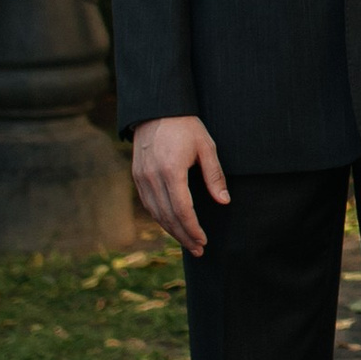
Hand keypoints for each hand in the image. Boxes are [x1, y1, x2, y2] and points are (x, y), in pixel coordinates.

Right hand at [130, 113, 228, 257]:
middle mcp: (152, 178)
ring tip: (188, 242)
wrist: (156, 110)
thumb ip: (214, 175)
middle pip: (167, 216)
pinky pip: (148, 204)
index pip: (181, 209)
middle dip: (183, 236)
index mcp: (171, 170)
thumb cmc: (186, 127)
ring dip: (171, 231)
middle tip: (198, 249)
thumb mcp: (206, 147)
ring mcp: (141, 178)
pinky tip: (172, 225)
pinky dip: (160, 218)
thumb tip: (224, 202)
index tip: (203, 241)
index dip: (192, 228)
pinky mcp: (137, 177)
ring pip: (156, 213)